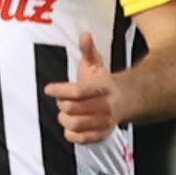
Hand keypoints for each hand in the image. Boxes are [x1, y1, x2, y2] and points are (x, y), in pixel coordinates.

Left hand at [43, 31, 118, 145]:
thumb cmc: (104, 83)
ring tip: (65, 112)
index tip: (49, 89)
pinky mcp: (102, 134)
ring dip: (64, 119)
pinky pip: (81, 139)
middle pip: (73, 109)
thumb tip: (85, 34)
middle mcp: (106, 106)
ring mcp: (105, 121)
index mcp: (104, 87)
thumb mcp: (96, 64)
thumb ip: (88, 50)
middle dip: (62, 103)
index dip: (60, 90)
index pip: (78, 91)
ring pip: (75, 124)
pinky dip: (71, 134)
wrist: (126, 100)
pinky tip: (70, 126)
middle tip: (62, 100)